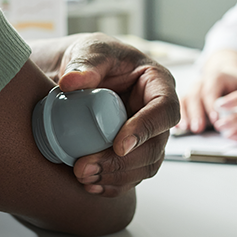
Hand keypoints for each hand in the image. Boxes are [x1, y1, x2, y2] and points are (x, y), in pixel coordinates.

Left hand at [48, 33, 179, 196]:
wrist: (81, 77)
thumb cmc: (94, 58)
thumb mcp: (90, 51)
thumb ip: (85, 64)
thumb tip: (71, 81)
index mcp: (158, 84)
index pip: (165, 109)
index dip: (146, 129)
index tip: (118, 145)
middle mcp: (158, 113)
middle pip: (156, 146)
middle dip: (123, 162)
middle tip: (87, 167)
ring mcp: (148, 136)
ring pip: (146, 166)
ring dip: (117, 177)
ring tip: (83, 176)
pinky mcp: (134, 154)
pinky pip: (132, 176)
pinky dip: (113, 185)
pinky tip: (91, 185)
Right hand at [178, 50, 236, 132]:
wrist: (230, 77)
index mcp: (217, 77)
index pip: (211, 90)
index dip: (212, 105)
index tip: (215, 119)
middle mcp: (202, 82)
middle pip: (196, 96)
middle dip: (197, 113)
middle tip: (199, 127)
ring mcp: (193, 90)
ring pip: (186, 100)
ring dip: (185, 116)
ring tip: (186, 128)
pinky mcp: (188, 99)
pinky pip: (181, 106)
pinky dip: (179, 117)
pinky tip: (178, 127)